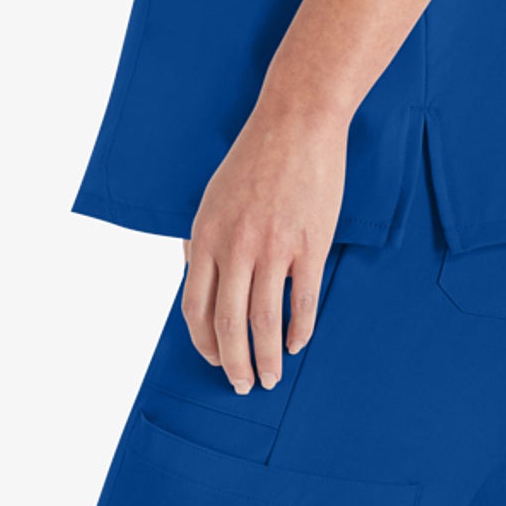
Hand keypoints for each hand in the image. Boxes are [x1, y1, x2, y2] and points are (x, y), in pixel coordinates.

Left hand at [178, 98, 346, 393]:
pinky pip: (302, 302)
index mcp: (207, 236)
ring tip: (271, 377)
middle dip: (233, 365)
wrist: (297, 120)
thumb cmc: (255, 156)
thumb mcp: (213, 196)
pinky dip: (299, 331)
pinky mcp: (310, 244)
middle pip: (229, 326)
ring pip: (265, 322)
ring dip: (266, 359)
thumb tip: (197, 280)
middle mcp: (236, 246)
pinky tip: (297, 343)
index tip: (213, 361)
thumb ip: (204, 240)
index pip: (196, 309)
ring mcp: (275, 247)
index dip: (204, 344)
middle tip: (243, 386)